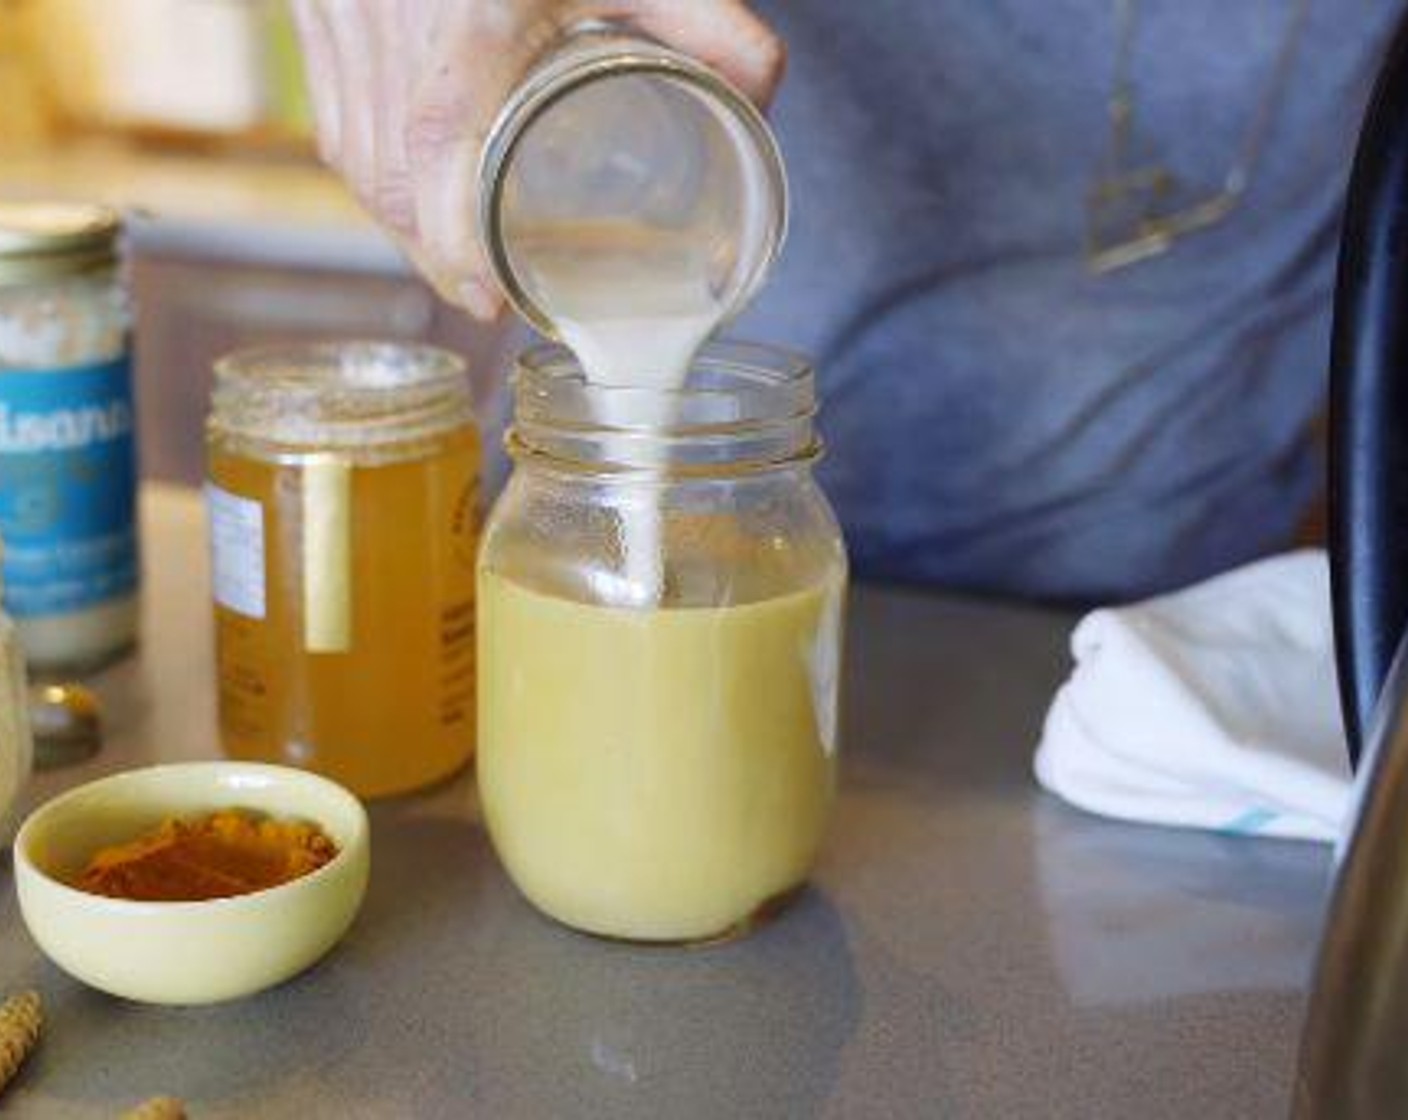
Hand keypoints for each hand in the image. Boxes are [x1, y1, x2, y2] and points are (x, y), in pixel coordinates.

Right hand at [291, 0, 785, 319]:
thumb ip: (706, 23)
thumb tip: (764, 98)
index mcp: (460, 48)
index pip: (438, 178)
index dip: (457, 254)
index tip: (493, 302)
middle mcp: (387, 51)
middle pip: (394, 188)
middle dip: (436, 256)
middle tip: (488, 298)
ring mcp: (342, 37)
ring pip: (358, 161)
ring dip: (402, 221)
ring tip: (453, 261)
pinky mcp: (321, 23)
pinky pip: (337, 121)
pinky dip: (371, 169)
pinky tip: (405, 190)